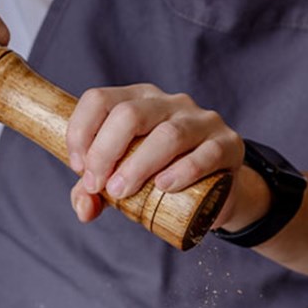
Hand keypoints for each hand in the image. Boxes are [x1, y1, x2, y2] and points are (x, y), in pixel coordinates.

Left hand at [66, 84, 244, 222]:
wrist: (217, 192)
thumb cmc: (161, 178)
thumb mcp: (124, 180)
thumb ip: (95, 192)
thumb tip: (84, 207)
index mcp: (139, 100)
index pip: (100, 100)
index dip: (81, 132)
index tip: (80, 169)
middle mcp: (170, 103)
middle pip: (129, 114)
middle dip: (105, 152)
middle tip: (99, 186)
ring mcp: (202, 121)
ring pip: (168, 134)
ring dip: (138, 165)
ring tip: (122, 192)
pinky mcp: (228, 144)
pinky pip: (206, 153)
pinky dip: (183, 171)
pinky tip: (165, 187)